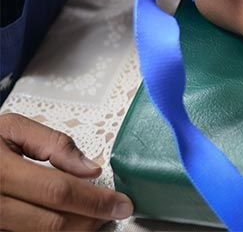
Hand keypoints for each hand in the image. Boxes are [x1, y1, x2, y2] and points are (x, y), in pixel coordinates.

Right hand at [0, 113, 133, 230]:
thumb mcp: (11, 128)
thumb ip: (53, 144)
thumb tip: (90, 169)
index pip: (58, 191)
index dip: (96, 201)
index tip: (122, 204)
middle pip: (51, 224)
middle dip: (89, 221)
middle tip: (112, 213)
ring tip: (91, 219)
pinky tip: (66, 225)